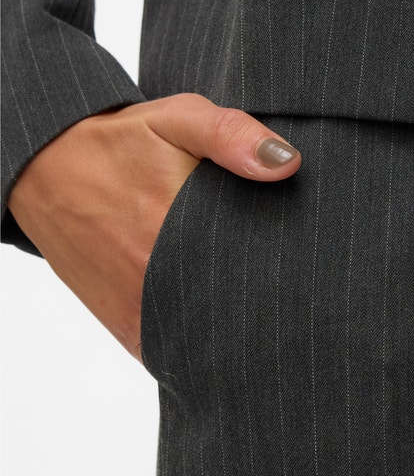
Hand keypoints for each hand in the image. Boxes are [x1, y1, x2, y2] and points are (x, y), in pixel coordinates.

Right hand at [7, 94, 301, 360]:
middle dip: (268, 309)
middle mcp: (159, 281)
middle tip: (290, 295)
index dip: (287, 276)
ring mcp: (145, 314)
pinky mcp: (131, 333)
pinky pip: (179, 355)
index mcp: (177, 230)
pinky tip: (223, 330)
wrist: (43, 171)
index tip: (307, 273)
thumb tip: (286, 163)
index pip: (256, 274)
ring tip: (259, 314)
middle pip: (240, 316)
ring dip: (236, 335)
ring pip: (211, 344)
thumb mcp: (175, 120)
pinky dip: (202, 350)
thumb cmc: (117, 143)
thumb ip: (229, 135)